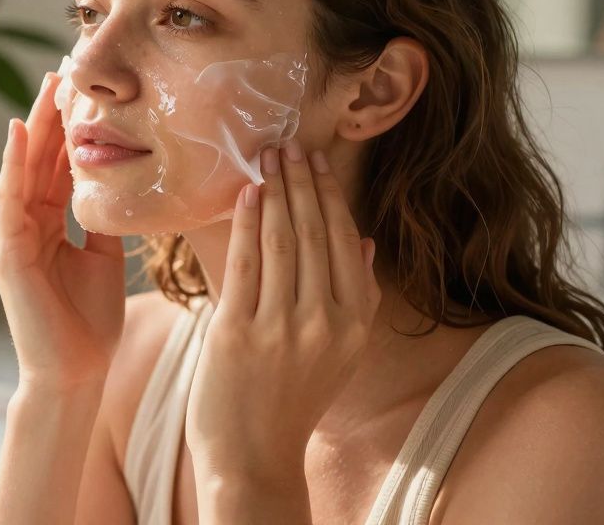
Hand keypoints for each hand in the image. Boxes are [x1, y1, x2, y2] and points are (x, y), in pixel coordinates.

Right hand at [0, 72, 127, 390]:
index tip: (85, 88)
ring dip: (35, 125)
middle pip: (39, 157)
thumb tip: (119, 177)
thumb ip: (102, 217)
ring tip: (47, 85)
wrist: (77, 371)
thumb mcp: (103, 255)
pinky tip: (22, 130)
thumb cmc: (88, 321)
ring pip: (23, 168)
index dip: (70, 127)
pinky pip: (10, 197)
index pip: (56, 164)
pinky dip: (15, 163)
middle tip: (64, 69)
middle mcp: (24, 223)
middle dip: (52, 114)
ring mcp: (11, 235)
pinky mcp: (7, 250)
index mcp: (46, 223)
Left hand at [185, 141, 379, 482]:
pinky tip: (248, 194)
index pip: (346, 243)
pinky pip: (246, 264)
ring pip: (284, 242)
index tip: (318, 162)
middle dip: (303, 183)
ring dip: (277, 192)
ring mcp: (282, 328)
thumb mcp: (339, 353)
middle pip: (316, 235)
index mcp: (355, 324)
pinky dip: (248, 224)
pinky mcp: (238, 333)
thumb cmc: (291, 400)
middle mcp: (325, 324)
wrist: (253, 459)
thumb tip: (366, 240)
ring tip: (269, 157)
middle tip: (289, 143)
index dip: (331, 197)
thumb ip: (356, 297)